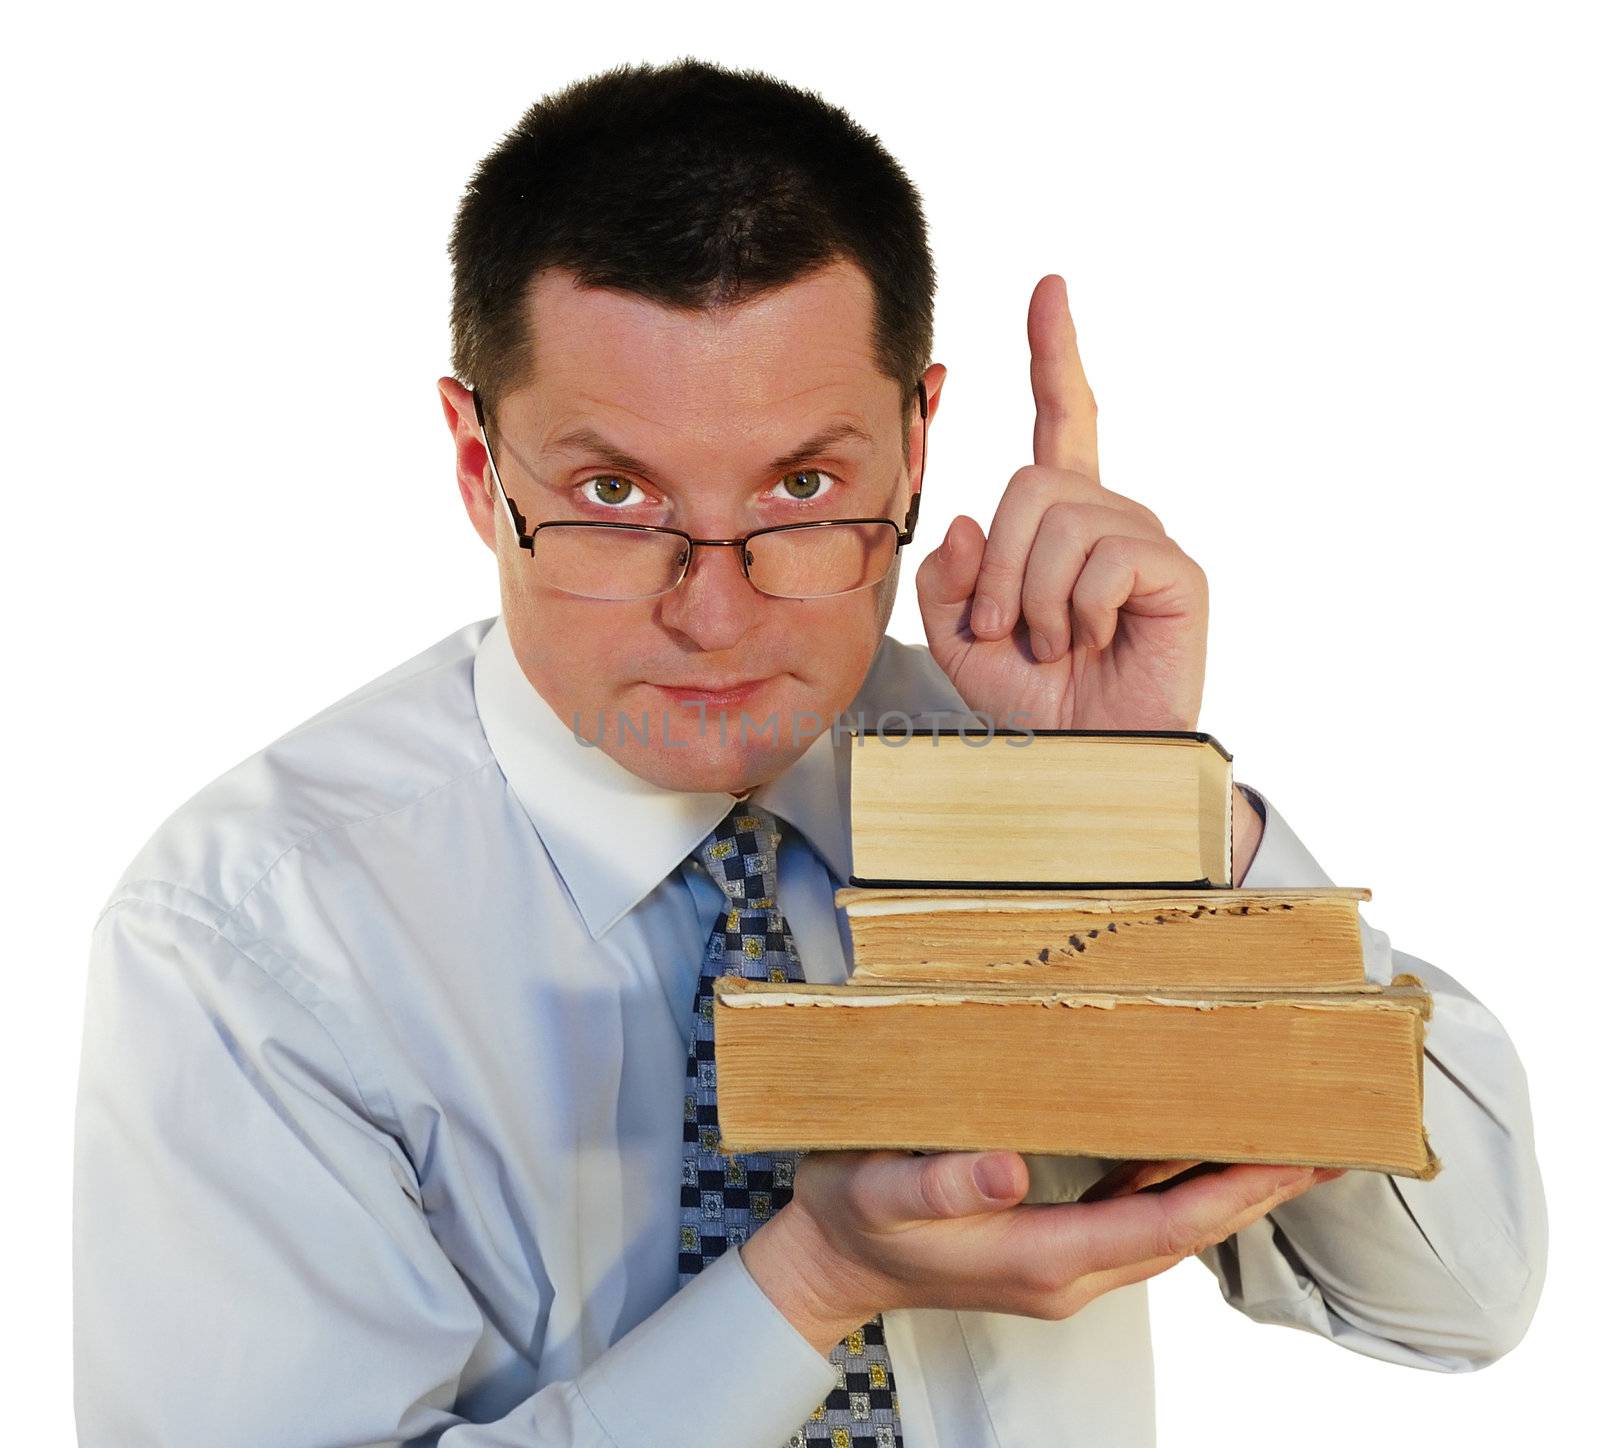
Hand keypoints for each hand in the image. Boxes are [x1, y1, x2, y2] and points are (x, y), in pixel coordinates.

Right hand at [739, 1149, 1333, 1354]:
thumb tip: (1011, 1168)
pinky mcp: (1050, 1241)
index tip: (1293, 1156)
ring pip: (1168, 1224)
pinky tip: (1193, 1148)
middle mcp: (1071, 1268)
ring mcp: (1064, 1260)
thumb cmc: (853, 1219)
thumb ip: (946, 1181)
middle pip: (1187, 1229)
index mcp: (1046, 1256)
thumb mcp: (884, 1191)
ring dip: (1227, 1186)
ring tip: (1280, 1141)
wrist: (827, 1263)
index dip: (1235, 1191)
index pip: (1167, 1226)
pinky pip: (1135, 1214)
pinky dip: (1178, 1183)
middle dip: (1257, 1188)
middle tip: (1323, 1142)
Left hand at [915, 275, 1208, 731]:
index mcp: (1060, 520)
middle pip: (1029, 482)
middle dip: (998, 569)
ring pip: (1059, 520)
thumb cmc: (1036, 700)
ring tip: (1056, 644)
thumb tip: (965, 521)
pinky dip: (1077, 611)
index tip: (1048, 289)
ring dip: (1034, 600)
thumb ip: (947, 581)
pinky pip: (1101, 557)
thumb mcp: (962, 640)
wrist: (1086, 760)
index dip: (1054, 354)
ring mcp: (1145, 538)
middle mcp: (1108, 514)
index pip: (1061, 419)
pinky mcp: (1175, 570)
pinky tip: (1095, 641)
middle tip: (1012, 632)